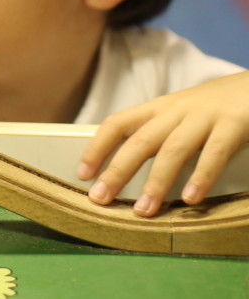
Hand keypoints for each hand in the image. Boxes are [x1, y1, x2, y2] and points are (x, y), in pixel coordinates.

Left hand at [78, 71, 248, 216]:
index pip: (118, 123)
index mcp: (159, 108)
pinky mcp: (234, 123)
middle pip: (140, 141)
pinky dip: (202, 176)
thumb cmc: (216, 106)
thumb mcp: (181, 114)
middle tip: (99, 199)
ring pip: (173, 149)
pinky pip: (215, 151)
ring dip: (156, 182)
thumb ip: (158, 134)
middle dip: (117, 171)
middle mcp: (177, 110)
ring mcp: (205, 116)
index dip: (97, 147)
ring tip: (144, 210)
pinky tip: (192, 199)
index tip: (83, 173)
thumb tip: (125, 165)